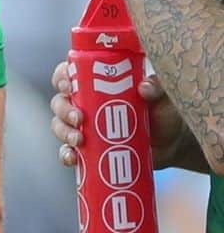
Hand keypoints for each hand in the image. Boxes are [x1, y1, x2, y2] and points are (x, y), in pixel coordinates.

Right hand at [51, 61, 187, 170]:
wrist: (172, 143)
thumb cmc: (164, 111)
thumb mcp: (163, 95)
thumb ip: (157, 87)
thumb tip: (143, 87)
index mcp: (95, 82)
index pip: (67, 73)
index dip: (61, 78)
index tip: (68, 86)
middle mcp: (83, 103)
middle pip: (59, 102)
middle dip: (64, 110)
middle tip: (79, 118)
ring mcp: (84, 128)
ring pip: (59, 126)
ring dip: (63, 132)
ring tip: (78, 141)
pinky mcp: (87, 149)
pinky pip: (67, 151)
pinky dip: (66, 155)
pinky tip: (72, 159)